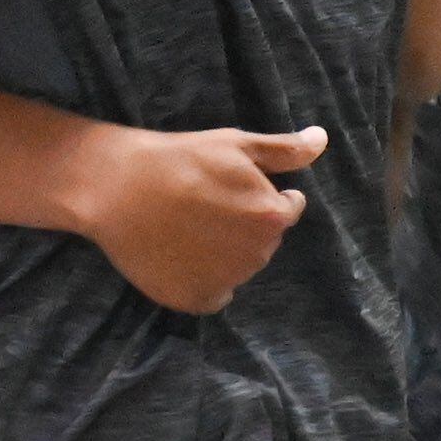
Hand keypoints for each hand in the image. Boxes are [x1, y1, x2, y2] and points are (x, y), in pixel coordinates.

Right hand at [76, 125, 328, 312]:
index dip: (259, 194)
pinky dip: (203, 279)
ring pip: (238, 266)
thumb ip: (285, 150)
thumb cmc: (180, 158)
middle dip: (243, 224)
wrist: (118, 187)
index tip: (226, 187)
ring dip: (223, 252)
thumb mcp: (236, 144)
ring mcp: (226, 281)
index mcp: (272, 216)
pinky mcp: (195, 300)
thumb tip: (323, 140)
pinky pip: (213, 293)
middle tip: (204, 203)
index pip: (286, 209)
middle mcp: (257, 255)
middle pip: (262, 240)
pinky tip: (180, 254)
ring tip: (187, 226)